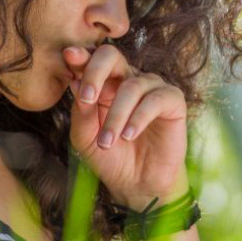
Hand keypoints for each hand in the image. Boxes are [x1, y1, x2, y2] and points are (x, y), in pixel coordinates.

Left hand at [64, 45, 188, 207]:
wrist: (137, 185)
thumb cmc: (110, 158)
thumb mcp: (85, 138)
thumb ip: (81, 112)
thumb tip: (75, 82)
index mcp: (104, 83)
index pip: (91, 61)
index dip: (81, 57)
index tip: (68, 56)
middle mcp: (127, 79)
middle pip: (112, 56)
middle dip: (96, 72)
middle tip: (86, 98)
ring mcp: (151, 88)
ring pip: (131, 86)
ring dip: (116, 116)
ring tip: (108, 142)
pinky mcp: (173, 101)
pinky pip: (156, 99)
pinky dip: (139, 118)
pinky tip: (129, 136)